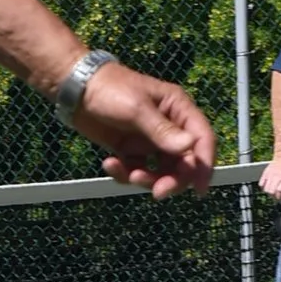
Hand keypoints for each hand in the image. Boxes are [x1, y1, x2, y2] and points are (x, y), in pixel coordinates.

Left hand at [76, 65, 216, 198]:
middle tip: (157, 192)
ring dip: (147, 179)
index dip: (205, 165)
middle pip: (184, 162)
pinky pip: (137, 171)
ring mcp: (150, 141)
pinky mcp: (131, 150)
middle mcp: (170, 127)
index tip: (199, 189)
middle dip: (172, 180)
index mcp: (178, 109)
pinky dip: (125, 174)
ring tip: (128, 175)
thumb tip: (190, 147)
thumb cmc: (110, 89)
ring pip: (161, 172)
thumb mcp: (137, 108)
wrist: (75, 89)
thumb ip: (162, 130)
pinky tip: (109, 164)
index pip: (202, 139)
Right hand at [258, 153, 280, 202]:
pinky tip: (268, 186)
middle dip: (274, 197)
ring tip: (274, 192)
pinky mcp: (266, 172)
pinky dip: (264, 187)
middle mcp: (278, 177)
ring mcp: (271, 175)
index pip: (279, 192)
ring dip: (269, 192)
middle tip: (279, 196)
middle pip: (271, 192)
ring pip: (265, 188)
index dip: (280, 198)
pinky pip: (261, 183)